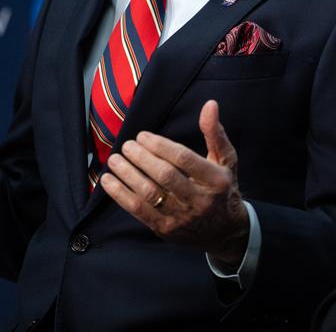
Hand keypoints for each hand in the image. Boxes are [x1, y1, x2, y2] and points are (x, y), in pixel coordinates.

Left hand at [101, 99, 248, 265]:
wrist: (224, 231)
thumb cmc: (222, 188)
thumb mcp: (226, 160)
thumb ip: (215, 133)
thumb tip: (209, 104)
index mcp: (215, 180)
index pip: (184, 159)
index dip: (160, 146)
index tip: (142, 136)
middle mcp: (200, 200)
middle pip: (165, 176)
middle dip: (142, 158)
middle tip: (127, 145)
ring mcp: (182, 217)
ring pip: (150, 194)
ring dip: (128, 175)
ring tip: (115, 160)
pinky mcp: (166, 229)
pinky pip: (139, 211)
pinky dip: (121, 195)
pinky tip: (109, 181)